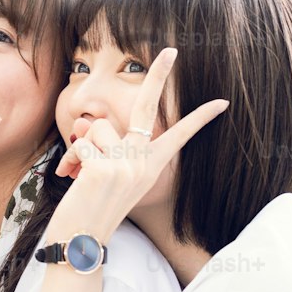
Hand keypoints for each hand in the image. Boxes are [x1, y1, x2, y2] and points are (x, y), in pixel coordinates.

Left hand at [51, 47, 228, 235]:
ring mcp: (126, 166)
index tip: (221, 102)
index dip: (199, 118)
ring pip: (96, 129)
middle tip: (170, 50)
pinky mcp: (104, 169)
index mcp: (150, 166)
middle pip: (147, 107)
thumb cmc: (92, 206)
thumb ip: (104, 146)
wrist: (82, 241)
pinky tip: (76, 181)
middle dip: (159, 75)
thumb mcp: (106, 173)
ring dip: (82, 148)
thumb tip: (86, 124)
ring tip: (83, 175)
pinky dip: (71, 159)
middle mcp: (143, 163)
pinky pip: (80, 144)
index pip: (179, 135)